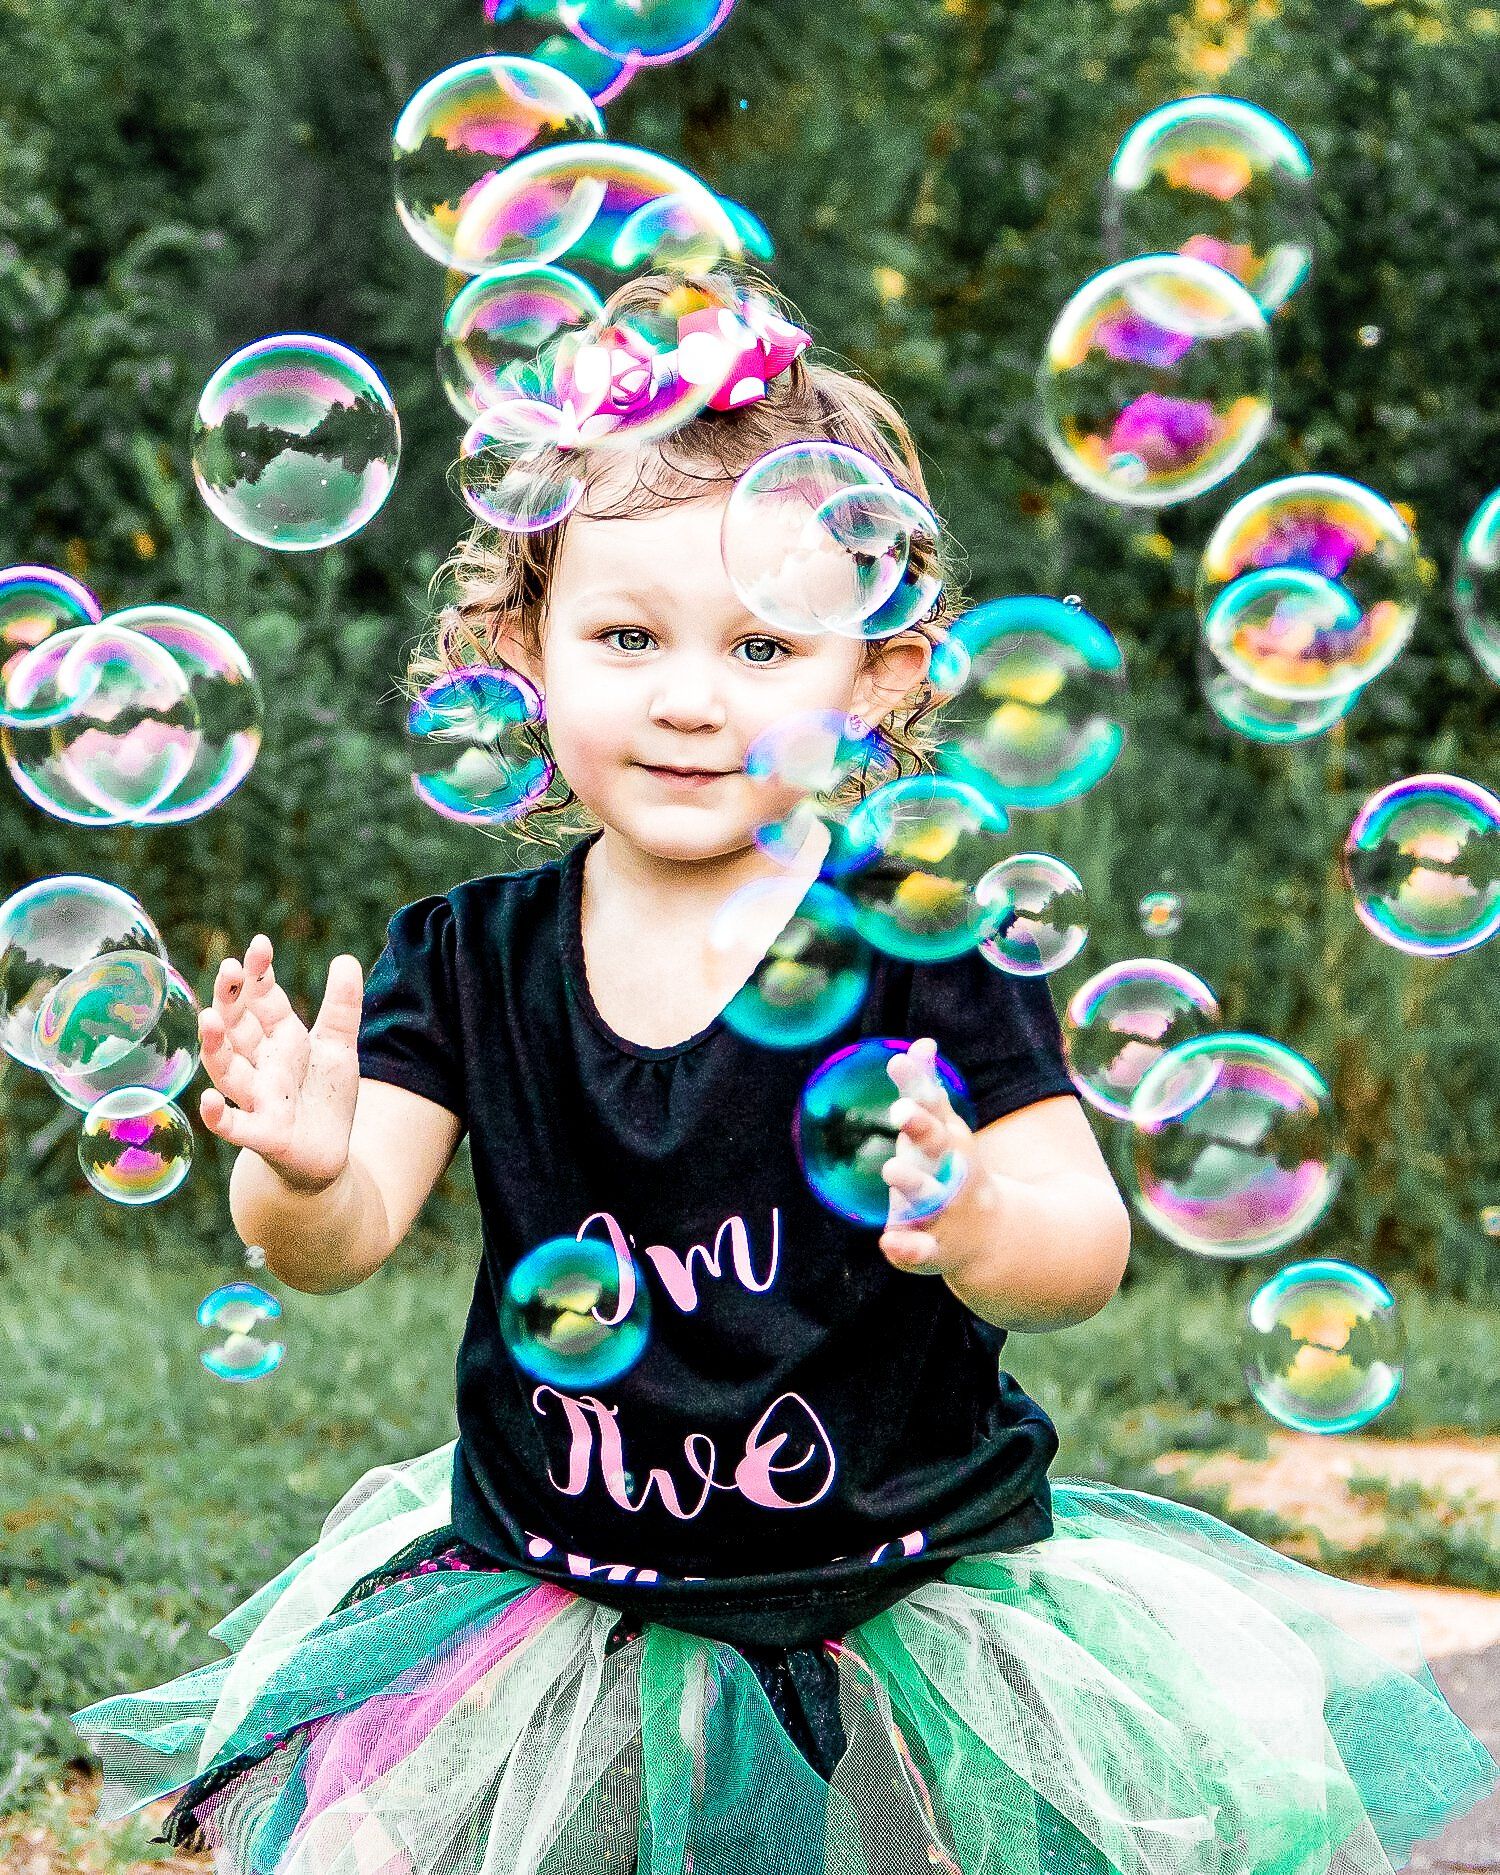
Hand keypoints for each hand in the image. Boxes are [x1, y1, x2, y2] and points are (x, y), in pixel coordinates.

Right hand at [197, 934, 363, 1192]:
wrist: (325, 1156)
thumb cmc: (323, 1097)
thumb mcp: (338, 1047)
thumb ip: (342, 1006)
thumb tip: (345, 958)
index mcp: (280, 1039)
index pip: (264, 1001)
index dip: (259, 975)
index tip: (258, 944)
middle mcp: (262, 1065)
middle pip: (238, 1028)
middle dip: (230, 999)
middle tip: (228, 968)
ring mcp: (257, 1099)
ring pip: (228, 1070)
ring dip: (216, 1046)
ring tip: (209, 1018)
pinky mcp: (263, 1135)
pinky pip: (234, 1126)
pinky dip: (218, 1115)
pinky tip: (207, 1099)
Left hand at [879, 1036, 1000, 1275]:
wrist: (991, 1235)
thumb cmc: (954, 1172)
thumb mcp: (945, 1131)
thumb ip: (927, 1091)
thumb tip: (919, 1044)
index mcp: (948, 1144)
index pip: (933, 1111)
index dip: (917, 1090)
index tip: (897, 1064)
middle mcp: (949, 1175)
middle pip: (938, 1150)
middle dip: (922, 1131)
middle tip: (899, 1112)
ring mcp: (944, 1213)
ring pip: (929, 1198)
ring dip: (913, 1184)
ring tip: (891, 1170)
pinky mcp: (934, 1250)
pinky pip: (922, 1252)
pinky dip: (908, 1250)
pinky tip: (889, 1243)